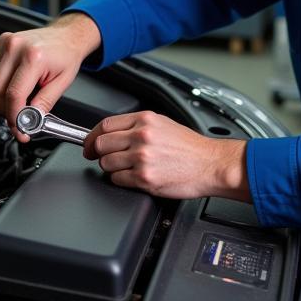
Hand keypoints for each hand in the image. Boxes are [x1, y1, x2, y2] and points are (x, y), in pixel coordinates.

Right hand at [0, 12, 100, 140]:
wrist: (66, 35)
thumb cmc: (66, 54)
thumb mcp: (62, 82)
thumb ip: (44, 103)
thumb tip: (30, 121)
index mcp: (33, 56)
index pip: (14, 94)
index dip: (14, 116)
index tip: (19, 127)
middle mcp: (15, 47)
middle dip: (5, 109)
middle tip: (18, 118)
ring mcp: (5, 42)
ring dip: (0, 98)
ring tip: (17, 101)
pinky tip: (12, 85)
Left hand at [83, 111, 250, 200]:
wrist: (211, 164)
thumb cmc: (191, 147)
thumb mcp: (163, 124)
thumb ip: (137, 126)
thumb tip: (114, 133)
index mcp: (145, 120)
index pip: (104, 125)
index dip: (91, 136)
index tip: (89, 143)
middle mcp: (141, 136)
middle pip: (100, 144)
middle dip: (96, 153)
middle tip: (99, 158)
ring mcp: (142, 157)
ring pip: (106, 163)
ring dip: (110, 168)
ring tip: (124, 168)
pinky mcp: (144, 178)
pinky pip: (117, 179)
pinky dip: (120, 180)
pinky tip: (132, 177)